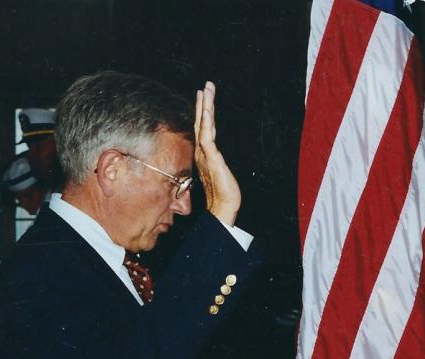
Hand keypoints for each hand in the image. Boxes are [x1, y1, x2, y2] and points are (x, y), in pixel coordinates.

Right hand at [194, 81, 240, 225]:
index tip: (204, 97)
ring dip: (205, 107)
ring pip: (204, 125)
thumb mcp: (220, 171)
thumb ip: (215, 161)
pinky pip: (207, 137)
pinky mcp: (211, 158)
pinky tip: (207, 112)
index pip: (203, 128)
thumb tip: (215, 157)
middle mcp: (202, 151)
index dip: (203, 112)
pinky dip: (206, 123)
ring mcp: (206, 153)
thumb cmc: (222, 192)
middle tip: (206, 86)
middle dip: (204, 103)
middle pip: (202, 121)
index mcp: (204, 153)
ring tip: (206, 91)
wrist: (222, 206)